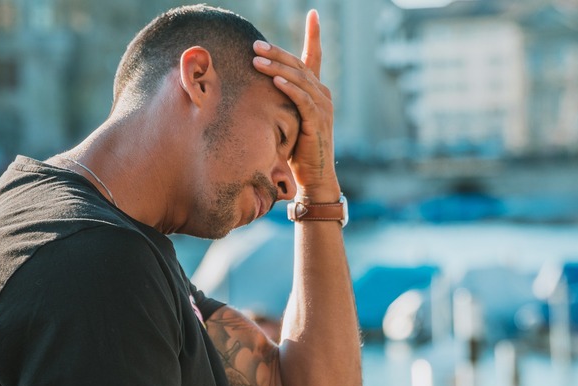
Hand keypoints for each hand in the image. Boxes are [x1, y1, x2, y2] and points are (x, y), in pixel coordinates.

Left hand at [252, 10, 340, 201]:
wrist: (314, 177)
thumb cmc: (297, 151)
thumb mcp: (288, 120)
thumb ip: (280, 102)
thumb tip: (256, 88)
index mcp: (317, 91)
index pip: (315, 57)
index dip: (314, 34)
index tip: (313, 13)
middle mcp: (322, 95)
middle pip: (298, 65)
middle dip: (276, 52)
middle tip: (254, 44)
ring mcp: (322, 107)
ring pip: (299, 79)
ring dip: (276, 67)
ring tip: (256, 60)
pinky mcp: (317, 121)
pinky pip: (302, 99)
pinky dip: (289, 88)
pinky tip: (274, 80)